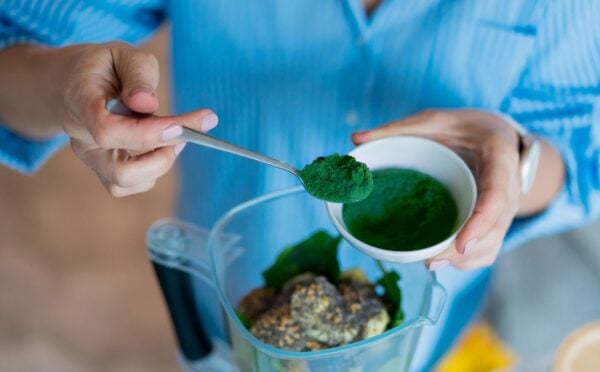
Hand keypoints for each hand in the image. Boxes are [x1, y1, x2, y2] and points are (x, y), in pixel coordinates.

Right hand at [62, 42, 217, 196]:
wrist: (80, 81)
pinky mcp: (102, 168)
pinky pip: (128, 185)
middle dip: (162, 157)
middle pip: (120, 171)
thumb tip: (147, 104)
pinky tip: (165, 145)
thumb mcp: (123, 55)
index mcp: (80, 102)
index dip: (147, 134)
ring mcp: (90, 157)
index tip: (182, 127)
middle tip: (187, 132)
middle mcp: (81, 137)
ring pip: (124, 183)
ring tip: (177, 136)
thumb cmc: (107, 67)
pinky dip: (153, 170)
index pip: (108, 130)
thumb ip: (138, 75)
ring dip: (160, 164)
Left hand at [352, 110, 520, 269]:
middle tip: (429, 261)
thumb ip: (398, 129)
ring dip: (463, 261)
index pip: (497, 197)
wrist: (495, 135)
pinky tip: (440, 259)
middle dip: (463, 252)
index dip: (480, 223)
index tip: (461, 245)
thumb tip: (355, 138)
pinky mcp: (496, 223)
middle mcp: (508, 190)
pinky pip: (487, 249)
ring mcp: (505, 210)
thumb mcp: (434, 120)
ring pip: (491, 246)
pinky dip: (466, 260)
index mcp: (498, 160)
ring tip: (430, 261)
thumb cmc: (464, 127)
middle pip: (494, 230)